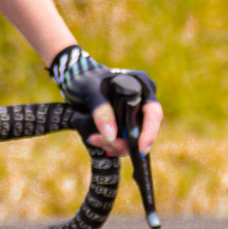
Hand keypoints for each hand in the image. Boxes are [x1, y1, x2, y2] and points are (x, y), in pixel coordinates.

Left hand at [46, 48, 161, 161]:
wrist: (75, 81)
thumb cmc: (83, 78)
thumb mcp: (90, 90)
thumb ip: (101, 110)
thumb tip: (111, 135)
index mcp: (141, 84)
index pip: (153, 112)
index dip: (149, 132)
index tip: (140, 150)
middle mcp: (142, 99)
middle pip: (144, 130)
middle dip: (125, 143)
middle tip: (104, 144)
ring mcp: (134, 113)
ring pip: (133, 139)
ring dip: (115, 145)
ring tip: (93, 138)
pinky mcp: (125, 123)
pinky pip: (124, 140)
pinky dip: (110, 143)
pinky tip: (95, 138)